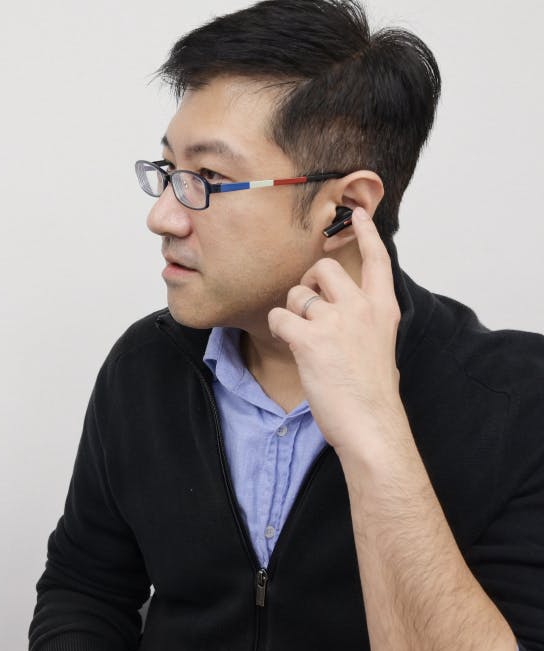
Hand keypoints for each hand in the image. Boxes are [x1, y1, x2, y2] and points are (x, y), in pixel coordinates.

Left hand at [266, 208, 406, 453]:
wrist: (371, 425)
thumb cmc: (371, 394)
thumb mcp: (381, 347)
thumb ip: (366, 323)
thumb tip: (346, 317)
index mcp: (383, 309)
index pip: (377, 259)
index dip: (366, 232)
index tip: (357, 212)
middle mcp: (361, 307)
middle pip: (324, 268)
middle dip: (308, 283)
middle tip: (308, 309)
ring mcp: (336, 321)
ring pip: (297, 293)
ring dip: (293, 312)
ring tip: (307, 341)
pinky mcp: (310, 338)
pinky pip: (280, 316)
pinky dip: (279, 328)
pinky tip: (292, 346)